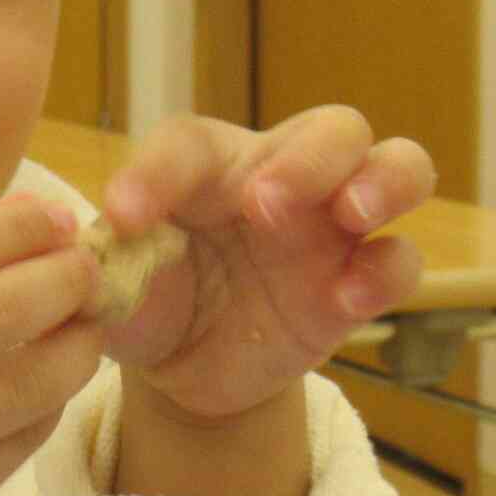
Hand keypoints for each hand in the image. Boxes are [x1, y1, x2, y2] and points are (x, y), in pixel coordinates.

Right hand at [0, 191, 107, 495]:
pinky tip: (52, 379)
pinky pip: (15, 444)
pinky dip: (47, 404)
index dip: (14, 229)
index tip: (63, 218)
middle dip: (60, 283)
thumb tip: (37, 216)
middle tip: (95, 268)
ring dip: (73, 348)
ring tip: (89, 322)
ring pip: (21, 388)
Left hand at [96, 106, 434, 422]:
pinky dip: (384, 270)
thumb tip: (95, 248)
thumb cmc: (148, 298)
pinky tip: (346, 298)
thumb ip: (106, 262)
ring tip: (352, 213)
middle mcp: (281, 177)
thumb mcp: (114, 282)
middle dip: (310, 158)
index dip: (155, 172)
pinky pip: (400, 259)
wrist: (182, 368)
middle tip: (264, 205)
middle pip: (333, 127)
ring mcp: (330, 227)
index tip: (122, 218)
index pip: (190, 143)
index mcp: (208, 165)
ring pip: (400, 165)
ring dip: (383, 180)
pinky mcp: (357, 280)